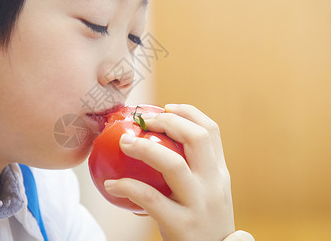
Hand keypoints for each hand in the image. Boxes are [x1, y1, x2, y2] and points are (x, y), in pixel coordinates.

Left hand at [104, 104, 235, 239]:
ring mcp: (199, 204)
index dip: (188, 112)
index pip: (211, 131)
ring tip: (124, 142)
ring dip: (144, 148)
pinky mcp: (182, 224)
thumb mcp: (206, 193)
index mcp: (220, 173)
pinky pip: (150, 198)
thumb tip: (155, 144)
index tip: (166, 107)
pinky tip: (111, 183)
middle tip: (144, 121)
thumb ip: (192, 171)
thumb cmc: (201, 223)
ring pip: (173, 164)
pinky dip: (127, 186)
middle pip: (196, 138)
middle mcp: (214, 184)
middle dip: (168, 121)